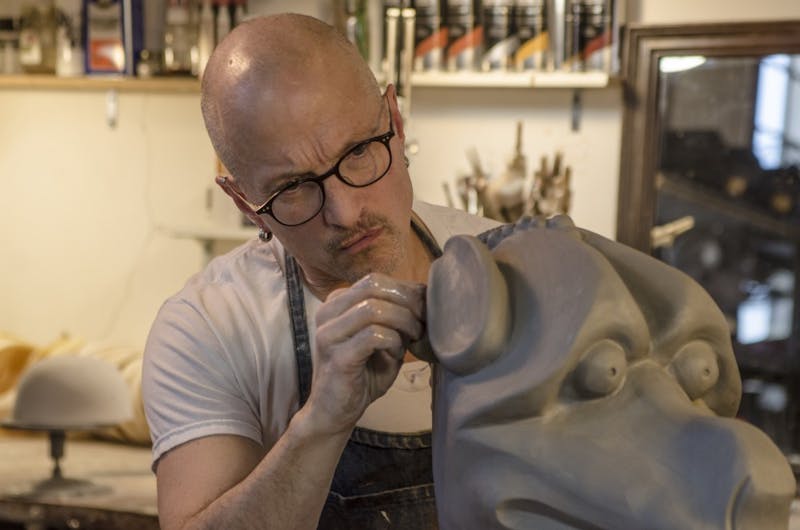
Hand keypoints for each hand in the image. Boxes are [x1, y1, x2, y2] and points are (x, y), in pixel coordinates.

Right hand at [308, 273, 425, 434]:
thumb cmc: (363, 374)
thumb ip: (397, 316)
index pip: (375, 280)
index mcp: (336, 303)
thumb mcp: (384, 338)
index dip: (406, 290)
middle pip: (374, 286)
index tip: (425, 310)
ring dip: (403, 321)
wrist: (334, 411)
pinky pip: (374, 336)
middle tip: (423, 322)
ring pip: (374, 308)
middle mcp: (327, 313)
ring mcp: (329, 334)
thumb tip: (425, 295)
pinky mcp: (337, 357)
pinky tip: (397, 354)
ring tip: (413, 338)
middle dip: (407, 302)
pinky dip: (393, 341)